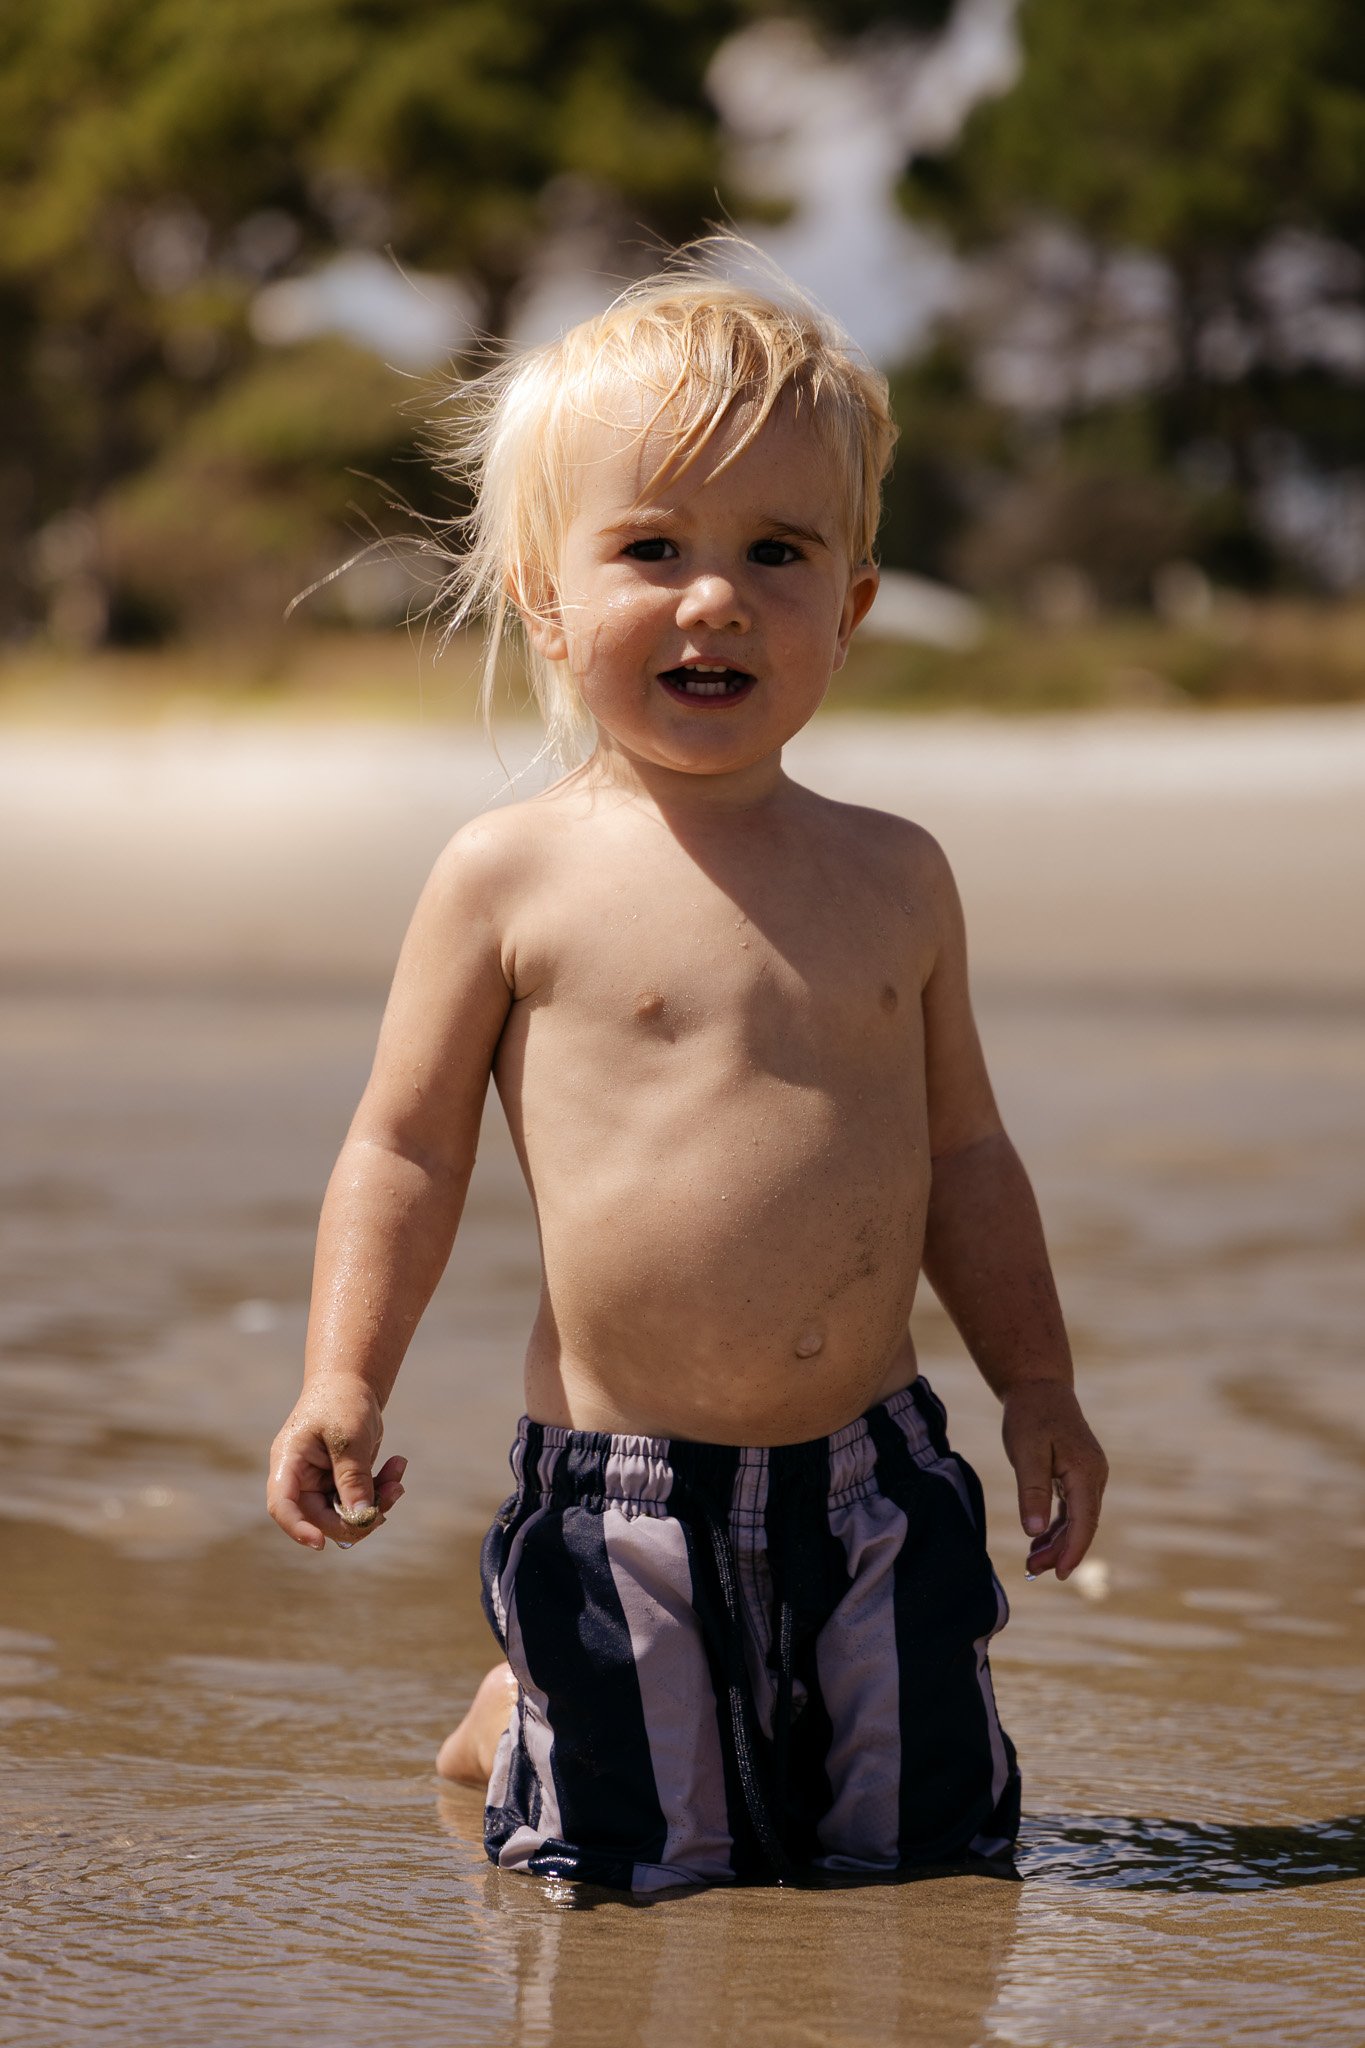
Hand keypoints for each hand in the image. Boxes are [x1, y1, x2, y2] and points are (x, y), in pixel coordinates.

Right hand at [267, 1378, 406, 1552]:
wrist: (352, 1383)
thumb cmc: (344, 1402)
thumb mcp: (350, 1438)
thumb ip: (353, 1477)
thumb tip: (361, 1518)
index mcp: (288, 1462)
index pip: (282, 1505)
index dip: (297, 1528)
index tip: (319, 1543)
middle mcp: (299, 1479)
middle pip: (321, 1518)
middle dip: (358, 1515)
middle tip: (393, 1495)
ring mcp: (319, 1484)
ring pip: (344, 1515)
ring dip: (376, 1504)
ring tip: (398, 1478)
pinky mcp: (339, 1484)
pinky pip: (359, 1503)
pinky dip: (380, 1491)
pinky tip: (397, 1466)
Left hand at [1000, 1380, 1106, 1580]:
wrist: (1038, 1386)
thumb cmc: (1030, 1416)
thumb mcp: (1026, 1453)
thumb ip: (1032, 1492)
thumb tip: (1034, 1532)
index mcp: (1086, 1471)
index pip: (1084, 1521)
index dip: (1073, 1551)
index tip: (1060, 1574)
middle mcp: (1094, 1476)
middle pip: (1083, 1524)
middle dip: (1061, 1551)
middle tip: (1032, 1570)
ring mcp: (1088, 1475)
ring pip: (1077, 1519)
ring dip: (1058, 1542)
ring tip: (1032, 1563)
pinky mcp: (1078, 1474)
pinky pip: (1072, 1508)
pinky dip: (1057, 1526)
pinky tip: (1039, 1541)